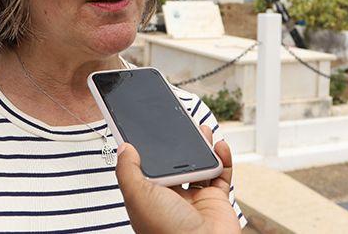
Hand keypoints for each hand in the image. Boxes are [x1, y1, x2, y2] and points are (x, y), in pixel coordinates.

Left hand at [116, 125, 240, 233]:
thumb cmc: (166, 231)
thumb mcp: (137, 196)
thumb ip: (128, 170)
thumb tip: (124, 148)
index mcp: (148, 198)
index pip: (147, 167)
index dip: (149, 149)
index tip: (149, 129)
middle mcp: (171, 198)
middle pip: (175, 163)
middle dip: (178, 144)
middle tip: (180, 124)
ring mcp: (195, 199)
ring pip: (199, 165)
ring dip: (202, 146)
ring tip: (200, 128)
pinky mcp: (216, 200)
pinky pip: (221, 174)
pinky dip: (223, 159)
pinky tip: (219, 146)